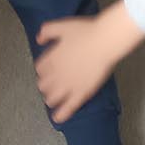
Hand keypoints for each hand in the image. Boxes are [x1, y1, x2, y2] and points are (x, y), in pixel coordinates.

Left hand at [36, 1, 144, 121]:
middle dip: (45, 85)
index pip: (40, 68)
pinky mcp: (82, 93)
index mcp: (52, 58)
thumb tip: (39, 39)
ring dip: (50, 98)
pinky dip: (62, 114)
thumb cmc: (86, 31)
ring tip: (53, 99)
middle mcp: (57, 74)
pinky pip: (68, 107)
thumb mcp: (62, 25)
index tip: (47, 70)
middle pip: (43, 85)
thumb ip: (47, 31)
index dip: (43, 69)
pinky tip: (58, 118)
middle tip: (50, 84)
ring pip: (52, 98)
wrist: (105, 41)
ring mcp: (68, 85)